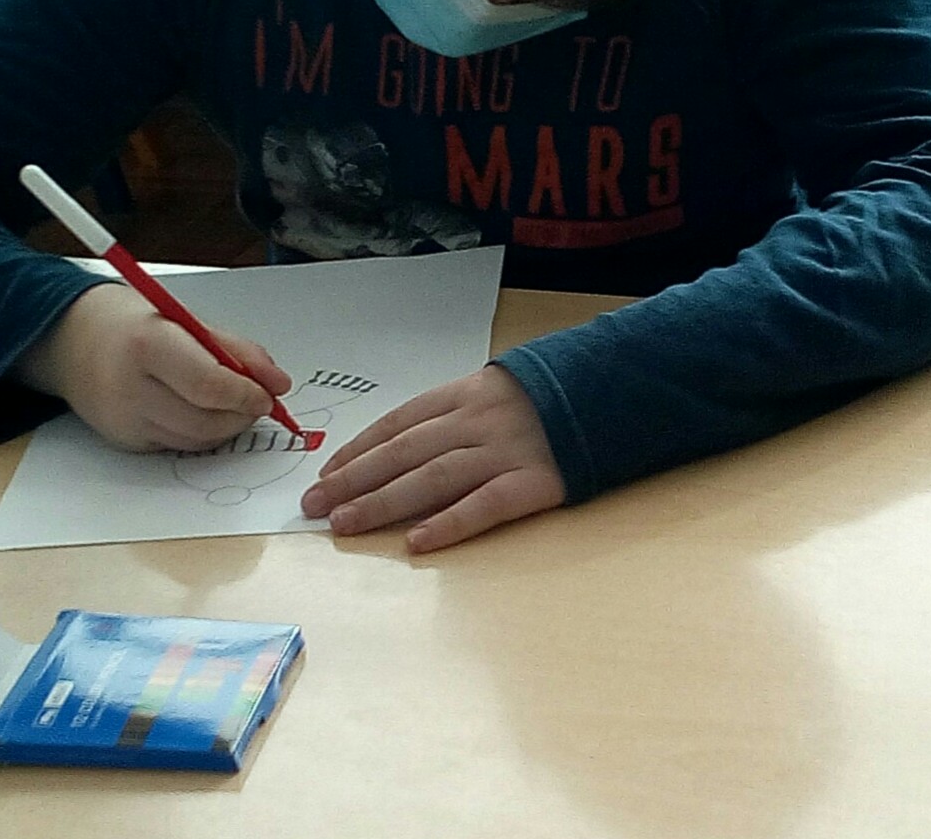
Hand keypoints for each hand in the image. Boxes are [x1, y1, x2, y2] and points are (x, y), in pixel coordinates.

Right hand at [15, 284, 291, 451]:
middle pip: (205, 420)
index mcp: (147, 344)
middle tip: (258, 401)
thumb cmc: (133, 324)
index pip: (208, 384)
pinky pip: (179, 446)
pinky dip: (202, 433)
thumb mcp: (185, 319)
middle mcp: (131, 387)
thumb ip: (236, 349)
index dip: (246, 394)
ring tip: (234, 404)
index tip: (269, 393)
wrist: (74, 341)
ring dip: (227, 427)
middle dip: (243, 415)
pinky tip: (203, 411)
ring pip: (197, 440)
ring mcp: (126, 420)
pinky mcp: (126, 442)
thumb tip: (277, 383)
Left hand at [300, 365, 564, 552]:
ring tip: (346, 523)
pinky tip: (416, 542)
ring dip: (383, 502)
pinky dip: (448, 523)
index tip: (324, 475)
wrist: (615, 391)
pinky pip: (484, 505)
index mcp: (462, 395)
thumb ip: (450, 412)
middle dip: (353, 480)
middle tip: (315, 505)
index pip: (396, 424)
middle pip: (403, 453)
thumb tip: (396, 443)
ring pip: (431, 478)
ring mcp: (504, 451)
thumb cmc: (546, 397)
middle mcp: (475, 422)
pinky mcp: (535, 483)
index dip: (356, 450)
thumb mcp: (493, 388)